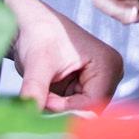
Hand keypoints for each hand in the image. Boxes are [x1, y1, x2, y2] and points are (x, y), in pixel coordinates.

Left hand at [6, 0, 122, 110]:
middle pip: (89, 111)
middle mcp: (110, 75)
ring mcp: (99, 82)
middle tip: (42, 98)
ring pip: (80, 113)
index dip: (67, 108)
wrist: (30, 25)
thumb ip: (35, 88)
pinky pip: (73, 109)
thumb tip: (28, 110)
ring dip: (59, 110)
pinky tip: (46, 94)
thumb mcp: (38, 62)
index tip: (44, 100)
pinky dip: (57, 107)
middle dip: (63, 111)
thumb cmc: (38, 34)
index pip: (93, 104)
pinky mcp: (86, 88)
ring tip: (43, 92)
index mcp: (108, 64)